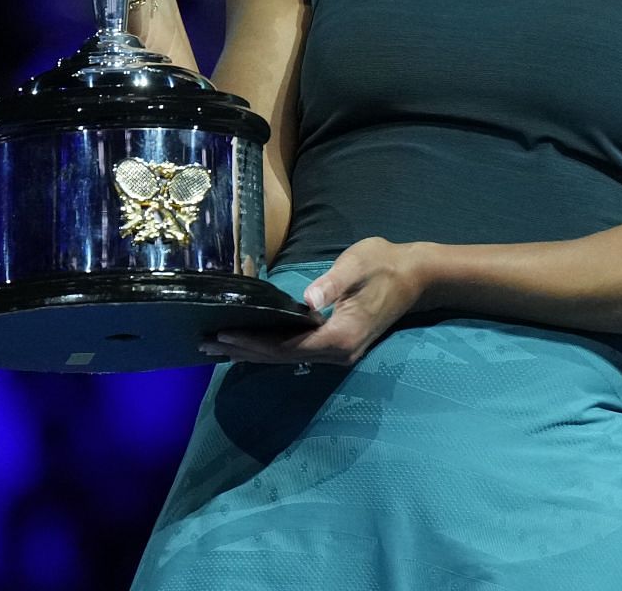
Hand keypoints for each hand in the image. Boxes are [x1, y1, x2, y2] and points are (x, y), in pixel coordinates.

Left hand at [204, 237, 432, 367]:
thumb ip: (332, 283)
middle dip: (244, 351)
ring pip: (289, 357)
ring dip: (254, 352)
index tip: (223, 336)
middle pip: (283, 357)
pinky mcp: (338, 345)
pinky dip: (271, 348)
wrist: (415, 276)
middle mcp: (338, 353)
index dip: (254, 343)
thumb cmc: (385, 264)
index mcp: (341, 336)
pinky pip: (298, 351)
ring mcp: (339, 352)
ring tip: (219, 347)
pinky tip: (252, 343)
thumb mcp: (358, 265)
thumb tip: (309, 300)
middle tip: (206, 343)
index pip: (288, 346)